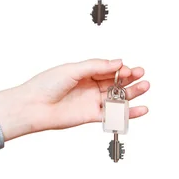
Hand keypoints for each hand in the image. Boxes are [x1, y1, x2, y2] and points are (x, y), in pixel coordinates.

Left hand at [0, 59, 148, 140]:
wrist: (33, 107)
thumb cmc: (46, 85)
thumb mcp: (73, 69)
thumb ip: (96, 66)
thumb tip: (118, 62)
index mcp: (85, 73)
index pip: (109, 69)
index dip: (121, 69)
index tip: (130, 69)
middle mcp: (90, 87)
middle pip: (116, 83)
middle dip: (130, 79)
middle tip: (143, 76)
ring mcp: (92, 102)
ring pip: (117, 98)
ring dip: (132, 94)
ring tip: (145, 88)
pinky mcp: (91, 116)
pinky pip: (113, 115)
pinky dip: (127, 113)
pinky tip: (140, 109)